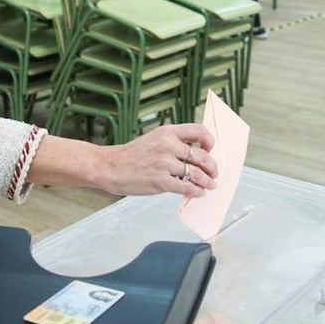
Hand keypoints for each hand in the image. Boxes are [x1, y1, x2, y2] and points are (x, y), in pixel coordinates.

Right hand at [102, 124, 217, 197]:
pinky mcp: (161, 181)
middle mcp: (168, 145)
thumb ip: (174, 144)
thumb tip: (196, 155)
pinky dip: (196, 191)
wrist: (110, 167)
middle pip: (202, 156)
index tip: (210, 150)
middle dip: (212, 167)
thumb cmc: (132, 155)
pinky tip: (198, 192)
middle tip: (214, 173)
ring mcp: (164, 163)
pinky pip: (186, 187)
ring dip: (207, 181)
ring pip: (196, 173)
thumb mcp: (154, 139)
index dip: (209, 141)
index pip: (199, 131)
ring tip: (210, 185)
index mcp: (167, 132)